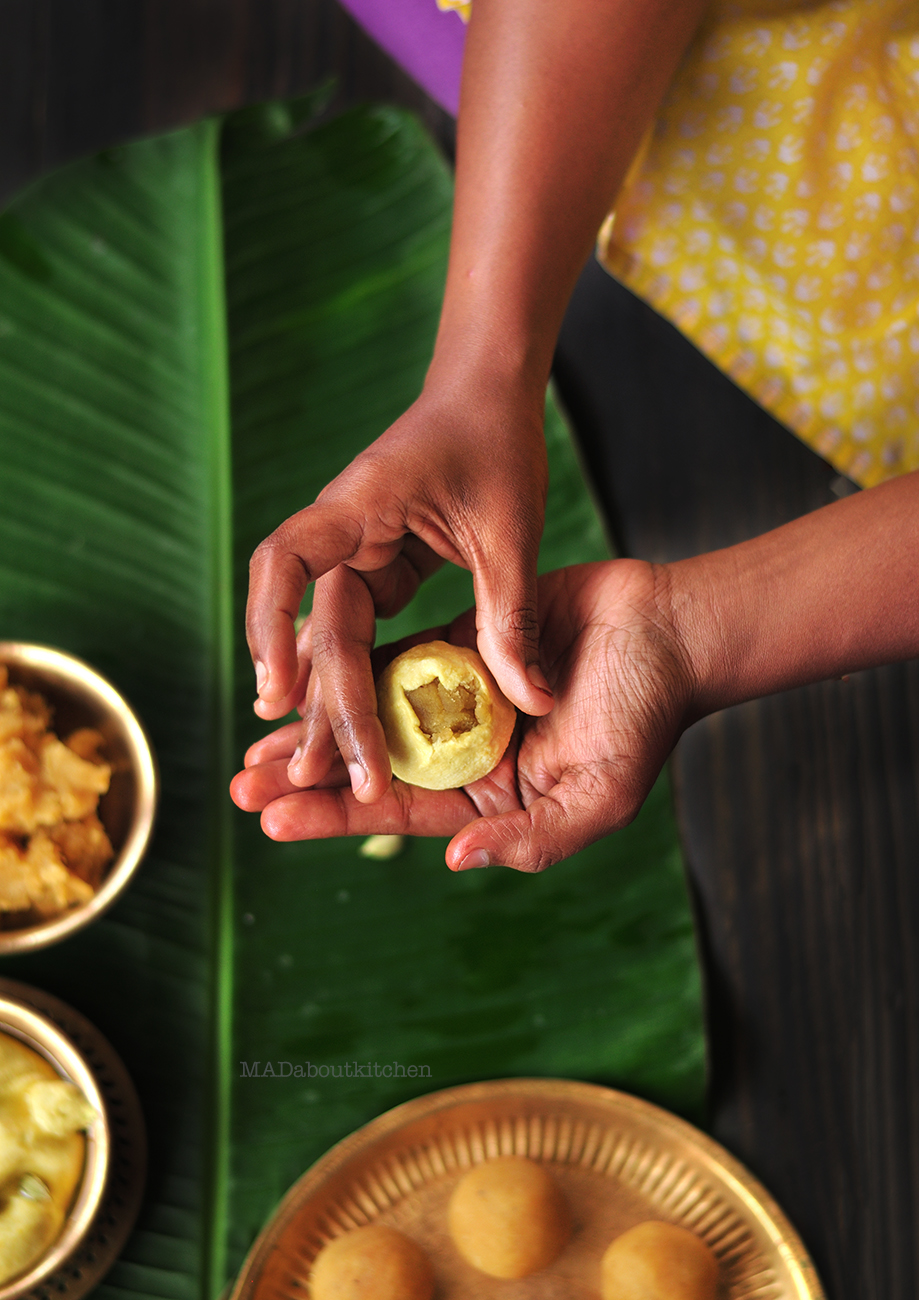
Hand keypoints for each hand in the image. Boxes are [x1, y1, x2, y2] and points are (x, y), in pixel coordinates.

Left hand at [231, 559, 695, 872]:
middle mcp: (466, 753)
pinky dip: (354, 665)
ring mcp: (460, 698)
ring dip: (319, 727)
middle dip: (308, 779)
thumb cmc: (645, 719)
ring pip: (374, 714)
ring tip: (258, 740)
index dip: (332, 815)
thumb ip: (529, 837)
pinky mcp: (463, 642)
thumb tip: (451, 859)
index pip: (397, 812)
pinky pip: (399, 655)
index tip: (272, 817)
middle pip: (370, 769)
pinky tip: (308, 673)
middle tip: (240, 786)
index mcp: (490, 797)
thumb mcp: (597, 797)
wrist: (669, 631)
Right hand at [245, 376, 554, 803]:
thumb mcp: (510, 531)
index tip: (277, 693)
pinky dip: (356, 678)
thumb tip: (534, 703)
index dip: (272, 628)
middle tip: (325, 774)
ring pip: (331, 639)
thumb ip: (512, 616)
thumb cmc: (496, 441)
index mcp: (359, 508)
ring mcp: (356, 553)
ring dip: (330, 702)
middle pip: (316, 628)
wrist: (487, 393)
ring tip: (324, 772)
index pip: (284, 564)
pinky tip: (350, 727)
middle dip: (321, 703)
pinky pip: (358, 632)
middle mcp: (342, 535)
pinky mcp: (377, 569)